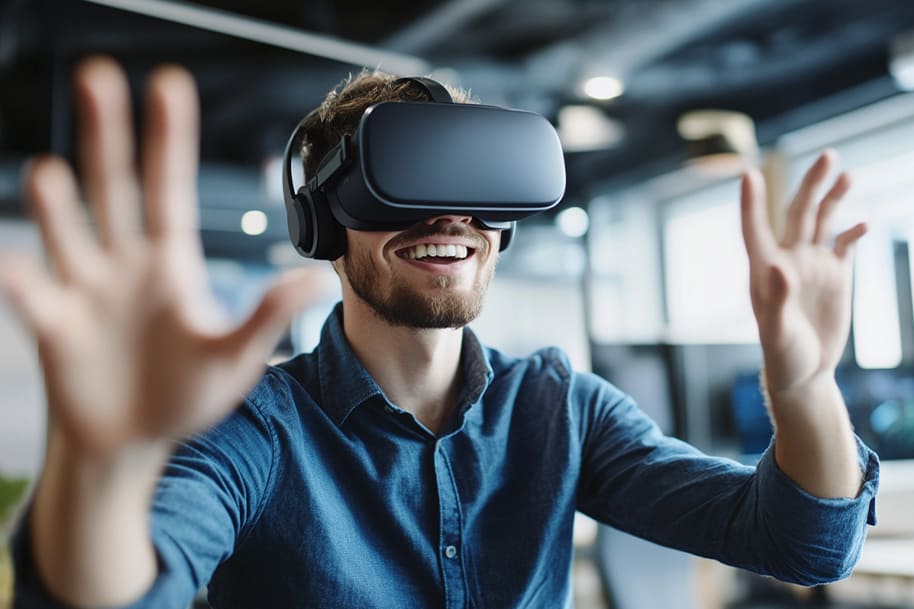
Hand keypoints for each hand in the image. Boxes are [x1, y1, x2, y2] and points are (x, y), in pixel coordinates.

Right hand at [0, 57, 316, 457]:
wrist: (134, 440)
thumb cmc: (186, 396)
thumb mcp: (237, 357)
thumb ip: (268, 316)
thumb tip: (318, 280)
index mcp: (171, 263)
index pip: (171, 189)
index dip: (169, 139)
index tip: (170, 85)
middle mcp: (125, 264)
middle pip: (114, 187)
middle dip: (106, 134)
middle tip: (98, 75)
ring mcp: (85, 290)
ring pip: (68, 230)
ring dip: (57, 204)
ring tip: (51, 174)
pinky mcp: (54, 325)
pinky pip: (29, 292)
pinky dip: (16, 276)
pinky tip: (9, 260)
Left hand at [740, 150, 866, 396]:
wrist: (803, 372)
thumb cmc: (782, 355)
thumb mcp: (777, 331)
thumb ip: (777, 299)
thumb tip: (779, 266)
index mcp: (764, 270)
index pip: (755, 229)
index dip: (752, 203)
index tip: (747, 174)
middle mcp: (788, 260)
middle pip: (798, 213)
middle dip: (812, 185)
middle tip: (828, 156)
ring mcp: (813, 265)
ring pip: (822, 221)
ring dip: (833, 197)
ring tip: (846, 173)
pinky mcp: (836, 276)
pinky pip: (844, 244)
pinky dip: (853, 232)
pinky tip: (862, 224)